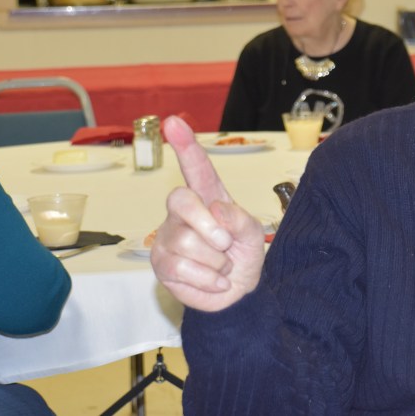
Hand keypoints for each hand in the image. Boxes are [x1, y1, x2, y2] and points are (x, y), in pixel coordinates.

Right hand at [150, 116, 265, 311]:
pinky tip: (215, 280)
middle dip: (208, 225)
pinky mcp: (161, 263)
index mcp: (209, 197)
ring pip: (186, 241)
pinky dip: (208, 278)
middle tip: (226, 245)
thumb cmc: (244, 256)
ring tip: (222, 265)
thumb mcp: (253, 235)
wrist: (239, 294)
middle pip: (181, 201)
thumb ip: (241, 220)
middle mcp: (184, 212)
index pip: (197, 169)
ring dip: (215, 260)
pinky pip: (182, 267)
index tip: (174, 122)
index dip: (186, 145)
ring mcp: (168, 236)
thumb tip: (216, 210)